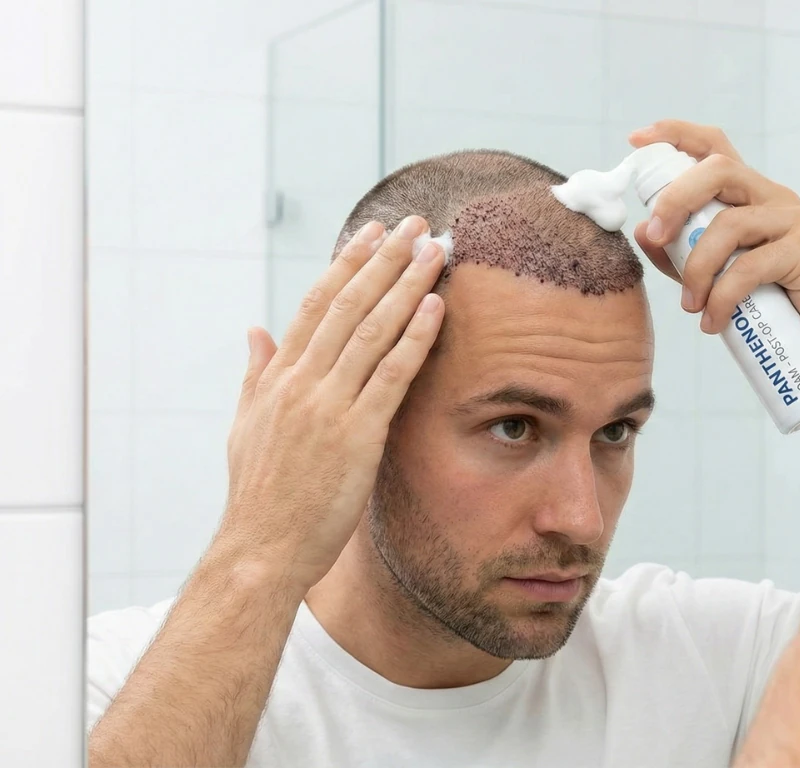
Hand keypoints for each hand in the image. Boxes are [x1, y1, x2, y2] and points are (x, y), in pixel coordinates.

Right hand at [216, 217, 445, 592]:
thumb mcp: (246, 425)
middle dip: (385, 258)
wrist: (261, 550)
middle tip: (418, 223)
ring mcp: (328, 407)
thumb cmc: (259, 495)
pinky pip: (391, 374)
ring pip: (372, 329)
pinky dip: (415, 336)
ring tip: (436, 250)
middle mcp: (301, 383)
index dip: (347, 263)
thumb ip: (256, 373)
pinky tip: (437, 307)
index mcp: (277, 378)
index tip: (373, 231)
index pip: (315, 304)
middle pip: (348, 304)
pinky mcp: (356, 435)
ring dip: (407, 284)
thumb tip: (255, 329)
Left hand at [628, 120, 799, 390]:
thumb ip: (682, 253)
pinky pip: (750, 267)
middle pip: (719, 170)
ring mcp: (794, 221)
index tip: (635, 141)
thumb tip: (643, 231)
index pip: (715, 147)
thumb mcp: (718, 276)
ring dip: (696, 268)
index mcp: (752, 196)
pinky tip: (714, 321)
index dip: (675, 135)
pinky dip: (722, 296)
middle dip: (675, 199)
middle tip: (654, 236)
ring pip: (729, 224)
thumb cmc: (776, 308)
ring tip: (690, 306)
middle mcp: (775, 198)